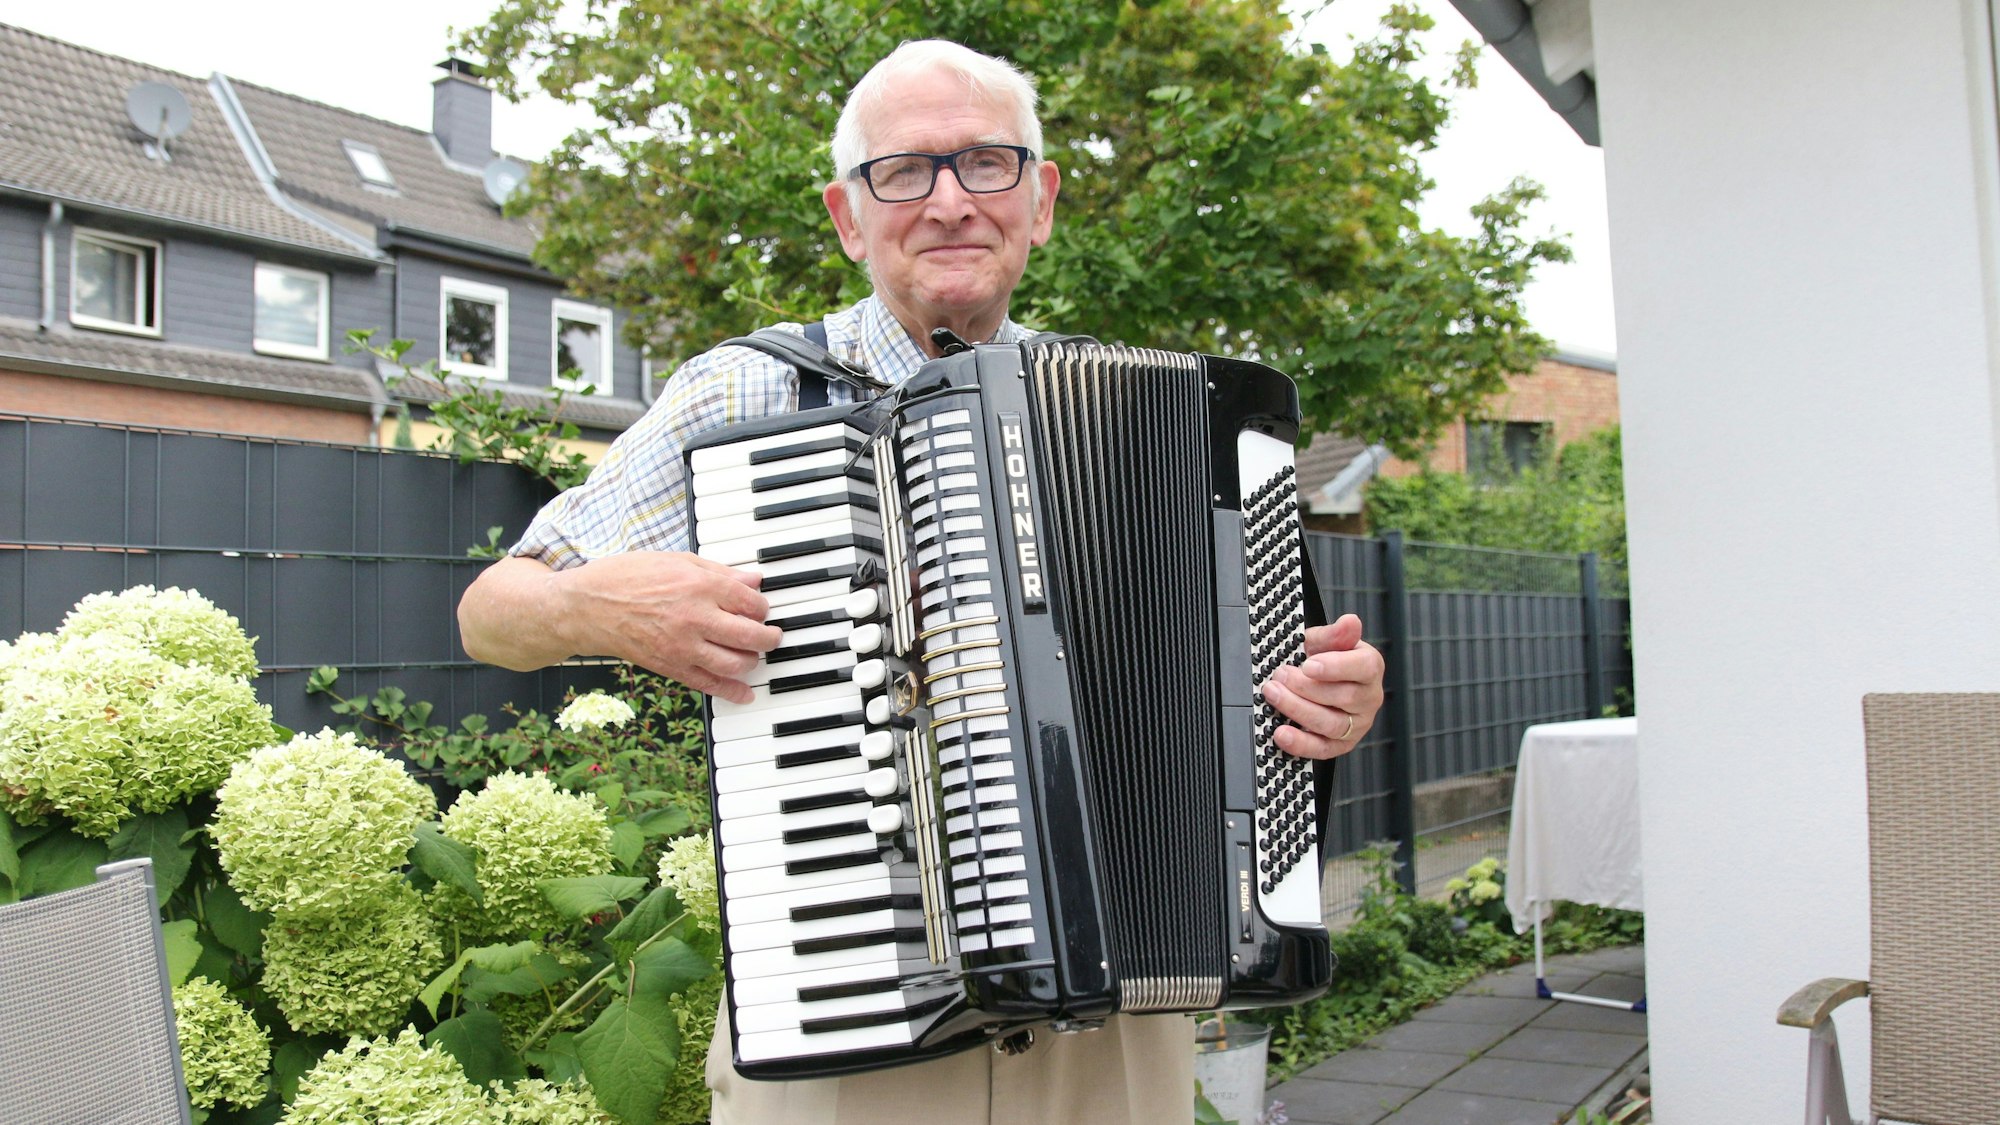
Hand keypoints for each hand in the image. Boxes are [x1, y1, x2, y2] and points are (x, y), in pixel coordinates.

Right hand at [552, 552, 782, 703]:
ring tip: (753, 654)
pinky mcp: (671, 667)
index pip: (752, 603)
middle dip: (769, 637)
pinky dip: (732, 691)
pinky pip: (710, 685)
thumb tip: (753, 580)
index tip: (760, 608)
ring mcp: (684, 646)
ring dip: (753, 661)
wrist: (587, 607)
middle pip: (752, 636)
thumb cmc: (627, 577)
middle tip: (772, 635)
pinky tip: (745, 693)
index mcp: (700, 586)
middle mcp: (696, 618)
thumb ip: (718, 572)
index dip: (762, 607)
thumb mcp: (676, 560)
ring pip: (737, 663)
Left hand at [1260, 613, 1384, 760]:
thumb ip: (1335, 634)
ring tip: (1274, 695)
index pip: (1363, 668)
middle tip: (1280, 676)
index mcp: (1369, 667)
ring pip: (1332, 724)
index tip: (1308, 665)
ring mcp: (1356, 724)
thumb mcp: (1326, 641)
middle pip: (1344, 697)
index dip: (1335, 667)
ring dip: (1298, 710)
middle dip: (1306, 687)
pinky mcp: (1340, 744)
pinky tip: (1281, 733)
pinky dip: (1300, 744)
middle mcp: (1368, 698)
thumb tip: (1350, 622)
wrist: (1321, 680)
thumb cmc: (1326, 659)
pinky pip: (1322, 749)